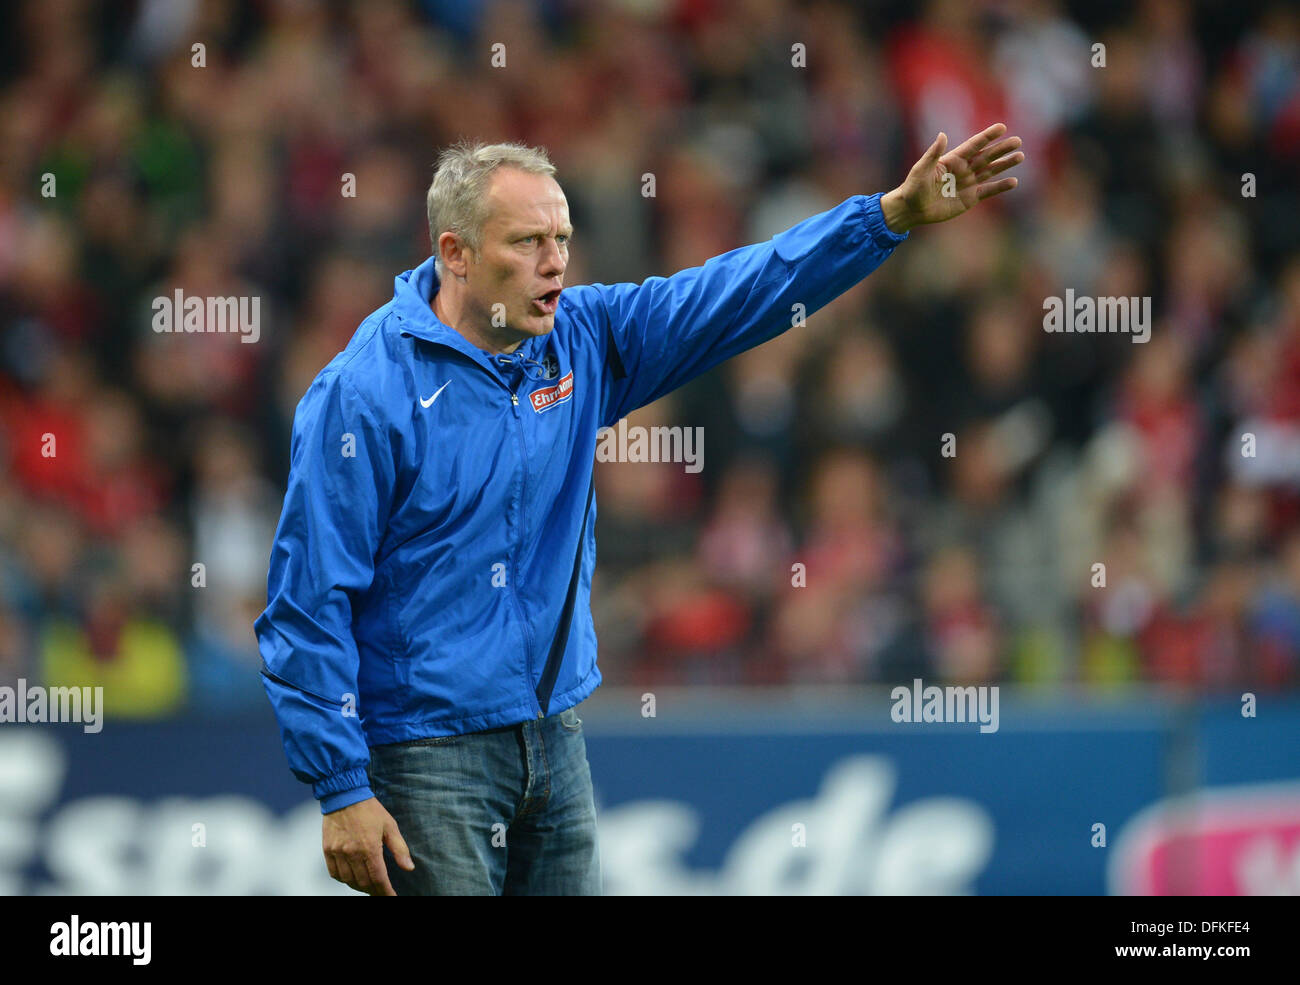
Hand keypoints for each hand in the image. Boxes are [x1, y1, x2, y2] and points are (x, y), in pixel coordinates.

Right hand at [322, 796, 414, 895]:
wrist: (344, 795)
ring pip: (348, 880)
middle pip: (363, 882)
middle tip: (381, 891)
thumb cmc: (369, 809)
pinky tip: (351, 878)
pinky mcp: (327, 850)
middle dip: (374, 890)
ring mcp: (338, 852)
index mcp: (370, 847)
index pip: (378, 878)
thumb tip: (409, 868)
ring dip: (359, 887)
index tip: (391, 896)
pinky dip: (343, 879)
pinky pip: (334, 873)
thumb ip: (400, 849)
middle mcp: (352, 853)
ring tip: (368, 886)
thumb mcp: (390, 826)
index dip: (385, 891)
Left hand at [880, 123, 1023, 232]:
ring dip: (1005, 164)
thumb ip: (933, 153)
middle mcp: (963, 169)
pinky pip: (988, 191)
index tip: (1001, 127)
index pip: (973, 145)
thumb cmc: (913, 187)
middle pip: (986, 156)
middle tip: (1017, 141)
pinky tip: (1013, 181)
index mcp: (953, 159)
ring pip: (990, 171)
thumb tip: (942, 134)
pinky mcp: (970, 198)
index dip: (987, 136)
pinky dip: (1000, 186)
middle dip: (1001, 149)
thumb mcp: (921, 169)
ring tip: (1020, 156)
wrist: (912, 210)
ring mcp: (968, 183)